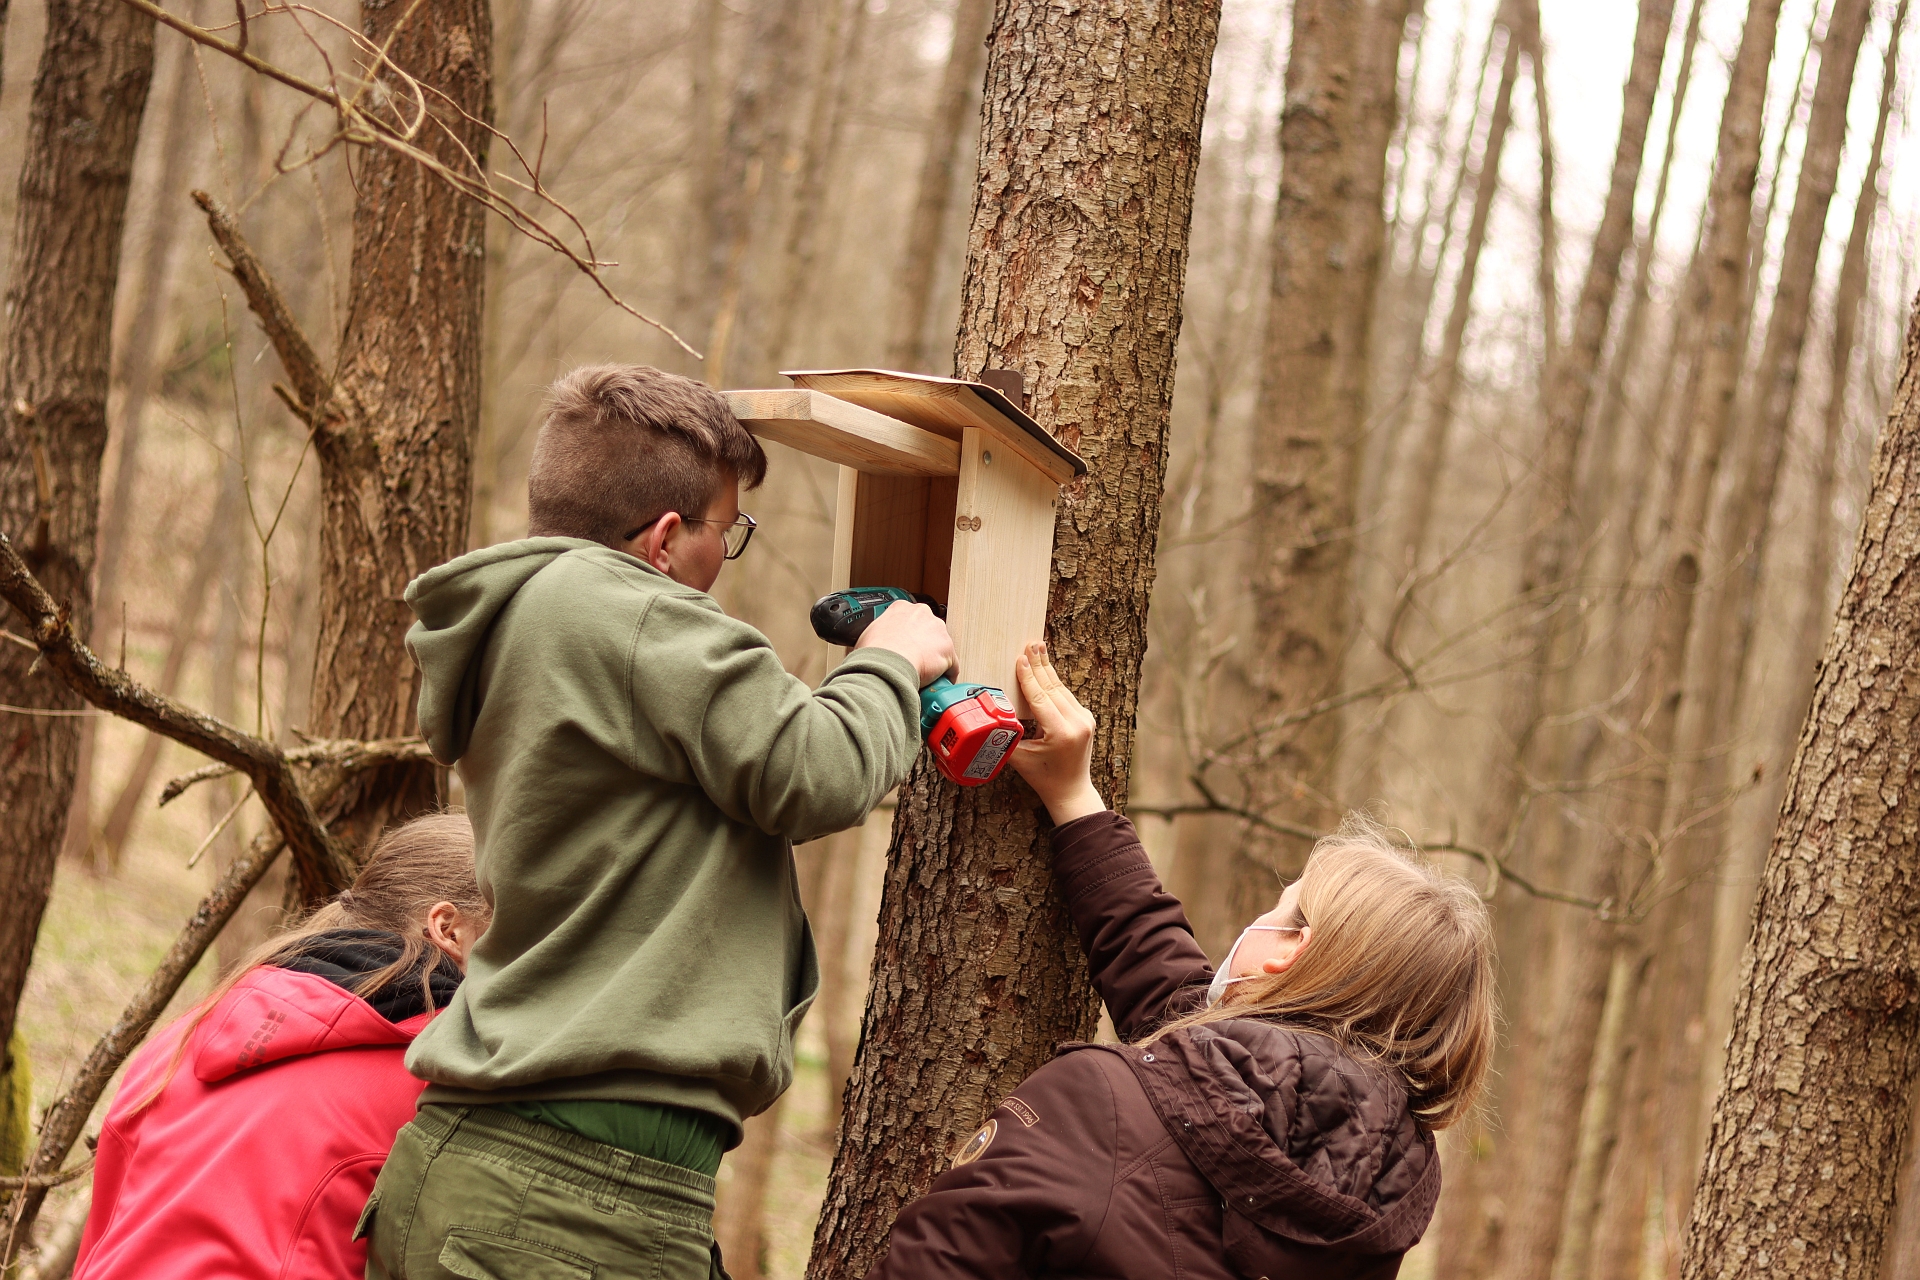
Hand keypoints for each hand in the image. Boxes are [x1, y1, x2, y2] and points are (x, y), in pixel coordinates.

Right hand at [854, 600, 956, 687]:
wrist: (886, 664)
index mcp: (901, 608)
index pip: (910, 620)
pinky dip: (944, 676)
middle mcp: (922, 614)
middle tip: (913, 662)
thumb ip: (876, 638)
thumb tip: (872, 651)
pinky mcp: (948, 649)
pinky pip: (951, 665)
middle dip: (922, 647)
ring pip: (940, 648)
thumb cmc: (874, 653)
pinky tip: (935, 684)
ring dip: (934, 661)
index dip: (907, 637)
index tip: (905, 647)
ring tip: (923, 676)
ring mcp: (937, 630)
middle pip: (928, 631)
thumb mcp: (867, 638)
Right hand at [1009, 643, 1103, 822]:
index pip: (1041, 698)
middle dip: (1040, 665)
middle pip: (1053, 688)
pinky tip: (1045, 670)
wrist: (1071, 791)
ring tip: (1038, 650)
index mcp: (1061, 733)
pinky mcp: (1087, 718)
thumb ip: (1006, 735)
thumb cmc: (1043, 777)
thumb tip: (990, 714)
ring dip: (1047, 670)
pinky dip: (1053, 684)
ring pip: (1061, 689)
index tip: (1021, 658)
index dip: (1029, 677)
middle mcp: (1077, 723)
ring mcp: (1085, 720)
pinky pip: (1067, 696)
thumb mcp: (1019, 758)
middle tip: (1032, 644)